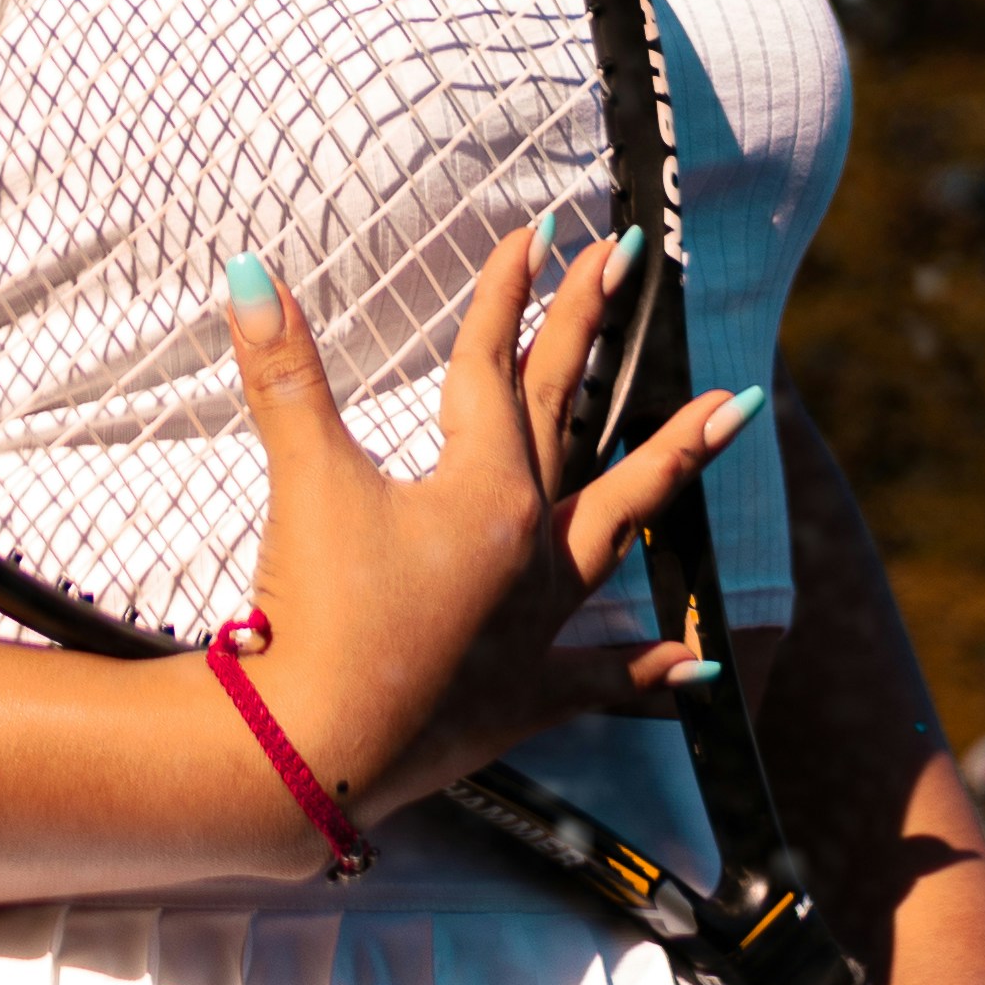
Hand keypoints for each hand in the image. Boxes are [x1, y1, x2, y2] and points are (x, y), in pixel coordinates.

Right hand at [210, 228, 764, 832]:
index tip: (538, 231)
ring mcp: (535, 622)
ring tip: (733, 409)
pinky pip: (599, 679)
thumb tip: (252, 272)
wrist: (308, 752)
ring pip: (621, 525)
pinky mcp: (523, 694)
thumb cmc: (314, 615)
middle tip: (629, 262)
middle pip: (566, 418)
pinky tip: (699, 665)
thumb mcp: (305, 482)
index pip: (492, 369)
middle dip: (591, 333)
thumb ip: (285, 376)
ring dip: (673, 463)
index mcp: (483, 492)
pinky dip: (649, 674)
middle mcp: (527, 548)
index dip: (507, 294)